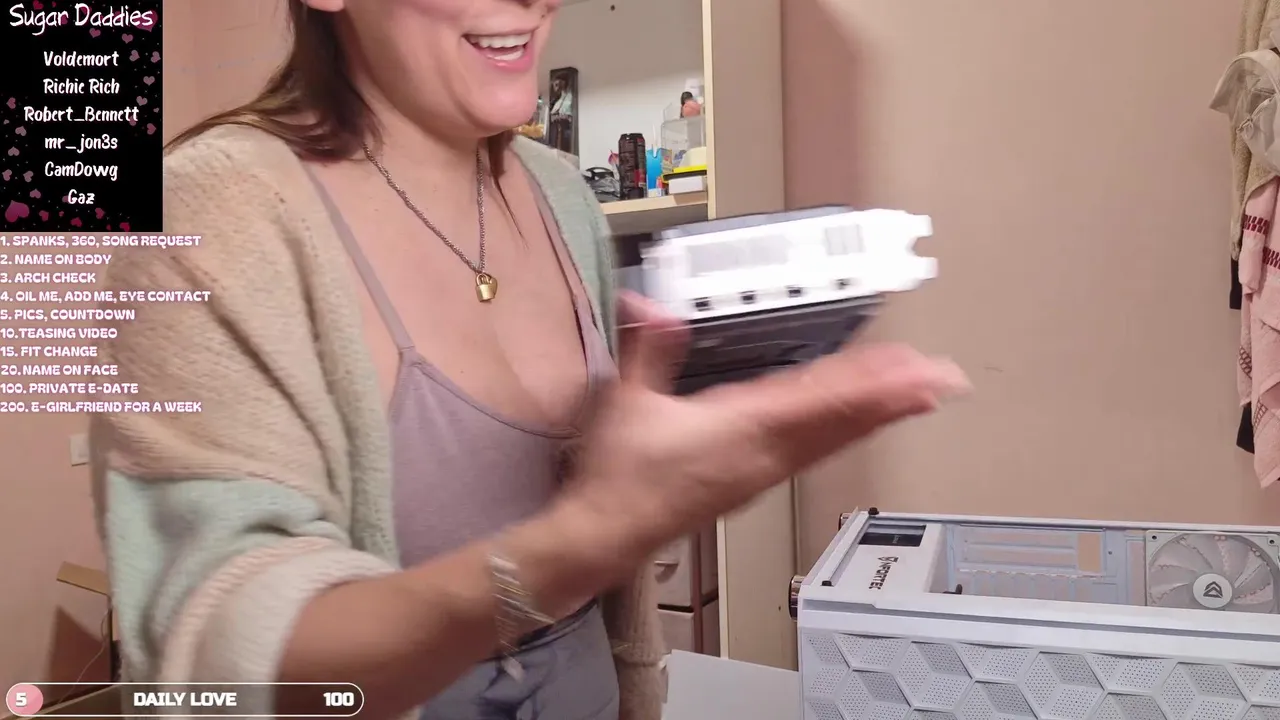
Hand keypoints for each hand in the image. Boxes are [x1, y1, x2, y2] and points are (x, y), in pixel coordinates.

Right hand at [560, 292, 970, 572]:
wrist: (608, 532)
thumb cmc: (621, 476)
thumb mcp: (628, 401)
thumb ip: (649, 348)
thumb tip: (653, 306)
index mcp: (742, 428)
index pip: (820, 401)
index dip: (870, 385)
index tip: (911, 371)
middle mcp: (764, 453)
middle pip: (842, 421)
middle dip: (894, 397)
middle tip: (941, 378)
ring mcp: (763, 471)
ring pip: (833, 438)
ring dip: (877, 414)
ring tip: (915, 395)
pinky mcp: (753, 481)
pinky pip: (815, 451)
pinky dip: (846, 431)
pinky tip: (854, 425)